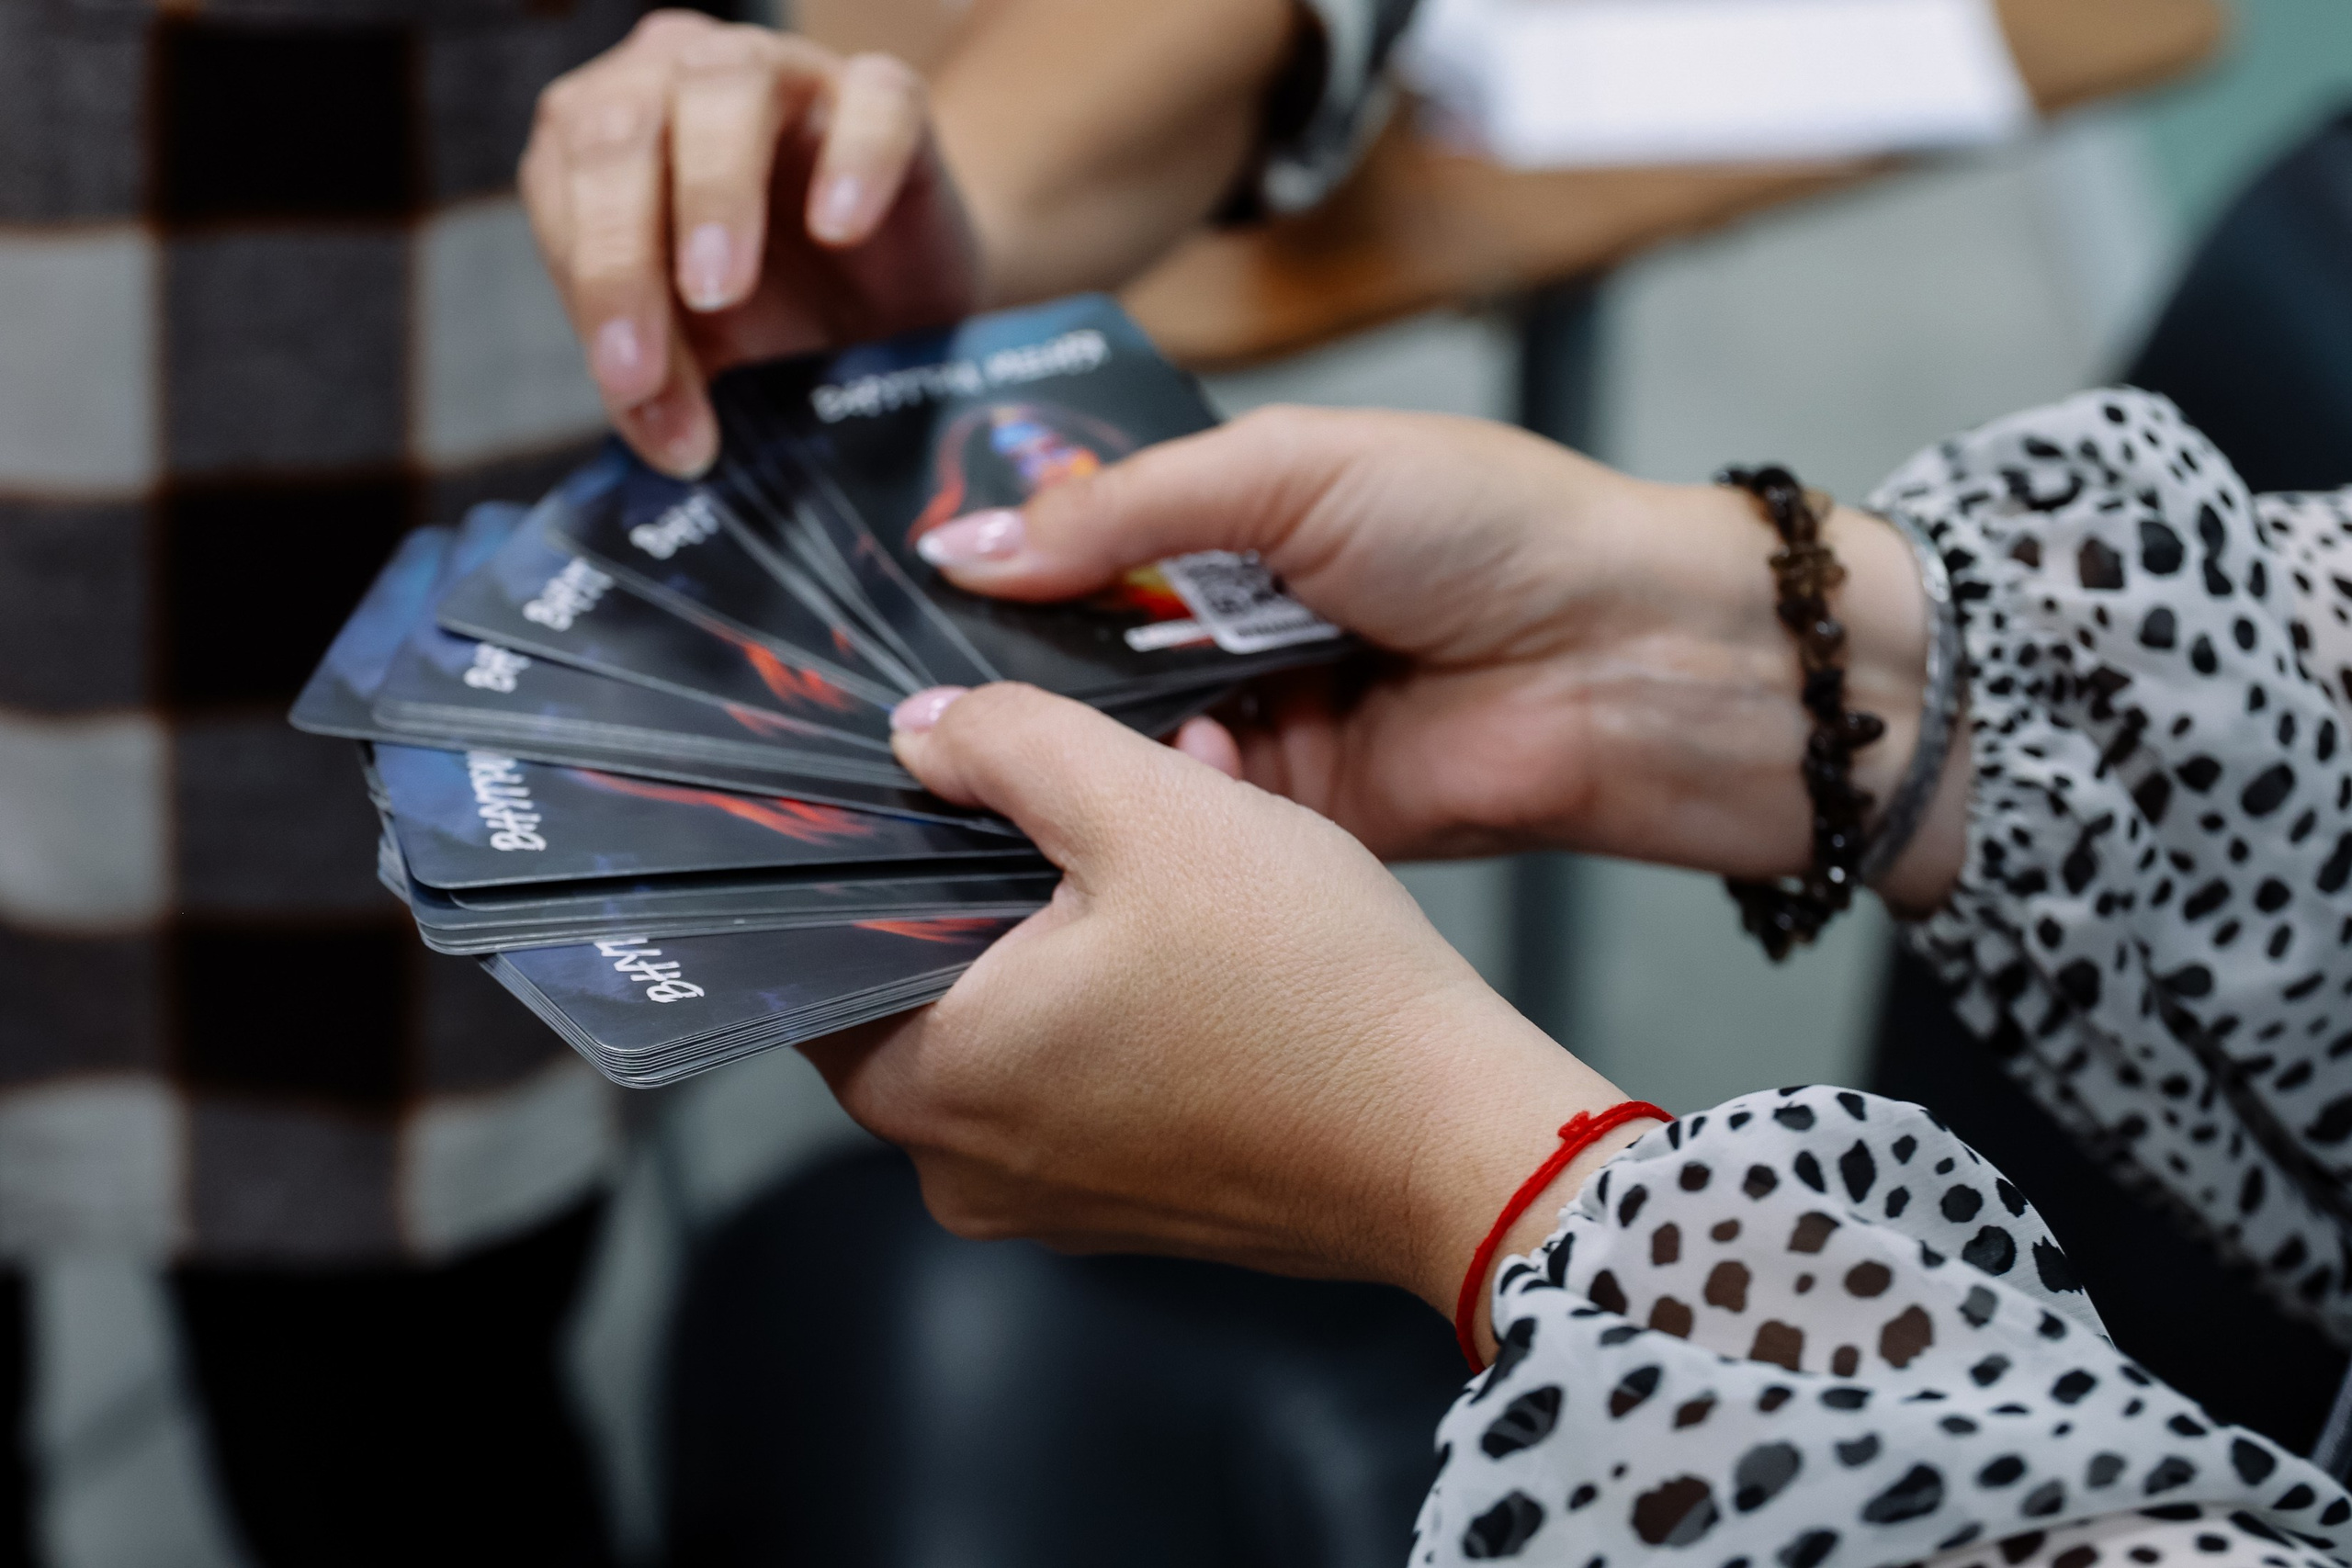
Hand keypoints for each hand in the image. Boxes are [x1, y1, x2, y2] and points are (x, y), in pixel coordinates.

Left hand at [522, 10, 980, 476]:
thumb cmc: (779, 312)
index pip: (568, 184)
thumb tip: (671, 447)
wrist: (896, 309)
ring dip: (715, 189)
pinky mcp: (886, 97)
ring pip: (729, 85)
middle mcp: (678, 82)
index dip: (594, 286)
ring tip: (722, 289)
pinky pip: (873, 100)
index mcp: (604, 138)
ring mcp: (786, 76)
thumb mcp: (703, 356)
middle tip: (657, 351)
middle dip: (628, 247)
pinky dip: (854, 157)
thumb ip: (665, 386)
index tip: (630, 384)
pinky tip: (840, 229)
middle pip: (625, 128)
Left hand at [797, 682, 1637, 1350]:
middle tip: (1079, 804)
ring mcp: (1051, 1201)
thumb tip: (922, 730)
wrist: (1458, 1138)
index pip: (818, 954)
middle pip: (924, 982)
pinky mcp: (1133, 1205)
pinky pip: (1084, 1077)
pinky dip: (1119, 1002)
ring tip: (1164, 853)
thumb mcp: (1148, 809)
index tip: (931, 789)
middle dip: (997, 876)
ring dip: (1068, 932)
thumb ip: (1007, 744)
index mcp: (926, 1081)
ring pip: (1012, 1025)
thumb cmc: (1310, 989)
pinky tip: (1204, 936)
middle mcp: (963, 1168)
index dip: (873, 850)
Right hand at [911, 407, 1969, 911]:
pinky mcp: (1290, 821)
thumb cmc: (1483, 526)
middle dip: (1010, 670)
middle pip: (1088, 655)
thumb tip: (967, 545)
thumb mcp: (1289, 466)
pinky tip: (1082, 801)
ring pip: (1124, 745)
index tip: (886, 598)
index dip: (998, 569)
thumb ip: (1129, 508)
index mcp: (1237, 526)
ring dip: (1068, 741)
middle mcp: (1236, 629)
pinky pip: (1186, 818)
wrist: (1627, 664)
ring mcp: (1262, 728)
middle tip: (892, 692)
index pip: (1084, 546)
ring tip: (960, 744)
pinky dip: (1143, 807)